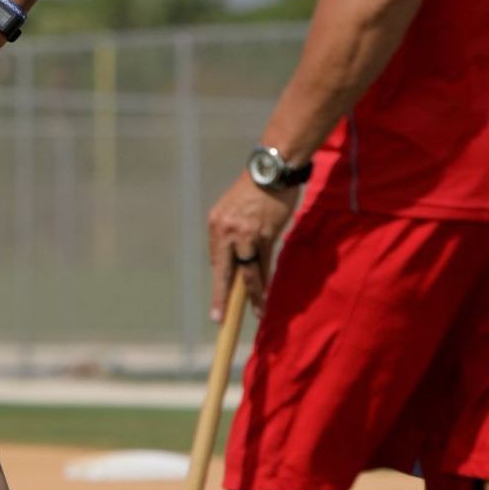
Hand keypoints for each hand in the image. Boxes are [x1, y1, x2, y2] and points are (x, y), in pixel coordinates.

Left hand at [207, 171, 297, 320]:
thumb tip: (235, 255)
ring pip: (248, 272)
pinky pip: (264, 265)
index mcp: (216, 224)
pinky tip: (265, 294)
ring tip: (256, 312)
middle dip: (222, 297)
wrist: (272, 171)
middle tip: (219, 318)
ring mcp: (246, 235)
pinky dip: (265, 281)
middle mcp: (227, 231)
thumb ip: (231, 231)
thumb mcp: (232, 209)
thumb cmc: (255, 190)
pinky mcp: (266, 236)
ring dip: (252, 295)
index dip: (221, 281)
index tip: (219, 298)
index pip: (216, 260)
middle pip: (224, 272)